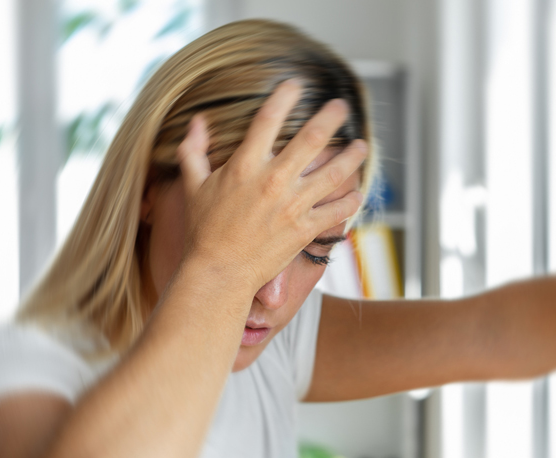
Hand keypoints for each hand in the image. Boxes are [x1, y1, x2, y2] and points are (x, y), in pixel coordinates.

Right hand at [174, 80, 367, 291]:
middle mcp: (273, 181)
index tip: (297, 85)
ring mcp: (292, 206)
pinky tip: (358, 192)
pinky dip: (351, 200)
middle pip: (311, 138)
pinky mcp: (305, 230)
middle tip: (342, 106)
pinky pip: (337, 211)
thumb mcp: (193, 186)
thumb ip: (193, 151)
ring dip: (352, 157)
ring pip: (333, 173)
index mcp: (245, 166)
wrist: (219, 273)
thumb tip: (197, 121)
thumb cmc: (204, 230)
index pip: (268, 119)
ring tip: (362, 146)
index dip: (284, 97)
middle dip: (331, 117)